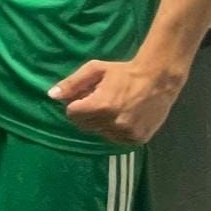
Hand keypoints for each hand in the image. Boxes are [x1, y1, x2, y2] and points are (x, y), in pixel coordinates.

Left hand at [49, 58, 187, 145]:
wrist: (159, 79)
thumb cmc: (124, 72)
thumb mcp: (95, 70)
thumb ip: (72, 83)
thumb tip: (51, 95)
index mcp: (101, 105)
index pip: (72, 114)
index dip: (76, 104)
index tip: (86, 96)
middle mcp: (113, 122)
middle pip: (84, 125)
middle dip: (87, 114)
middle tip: (100, 101)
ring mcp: (127, 133)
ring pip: (100, 133)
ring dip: (101, 123)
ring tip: (114, 107)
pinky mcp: (138, 139)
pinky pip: (116, 139)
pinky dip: (115, 130)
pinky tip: (123, 116)